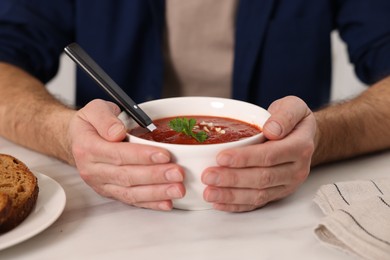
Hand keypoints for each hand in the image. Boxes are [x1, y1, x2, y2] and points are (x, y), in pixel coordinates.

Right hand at [68, 99, 184, 210]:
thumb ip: (104, 118)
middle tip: (177, 173)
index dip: (142, 156)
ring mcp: (102, 184)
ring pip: (131, 192)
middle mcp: (93, 170)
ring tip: (178, 189)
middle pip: (127, 176)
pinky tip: (167, 202)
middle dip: (155, 176)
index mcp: (88, 147)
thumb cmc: (92, 123)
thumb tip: (117, 132)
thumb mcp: (94, 109)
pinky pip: (131, 200)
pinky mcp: (111, 192)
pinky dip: (151, 203)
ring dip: (156, 192)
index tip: (164, 155)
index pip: (118, 154)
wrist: (80, 139)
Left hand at [201, 96, 315, 211]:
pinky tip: (219, 203)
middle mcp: (296, 169)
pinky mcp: (277, 193)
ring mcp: (287, 184)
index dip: (244, 158)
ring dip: (231, 195)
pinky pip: (257, 203)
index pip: (270, 155)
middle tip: (208, 176)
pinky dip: (236, 205)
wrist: (301, 135)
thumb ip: (285, 115)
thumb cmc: (292, 119)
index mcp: (300, 147)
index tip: (221, 157)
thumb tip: (272, 129)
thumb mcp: (293, 106)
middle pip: (262, 178)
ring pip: (258, 194)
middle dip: (232, 179)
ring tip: (209, 192)